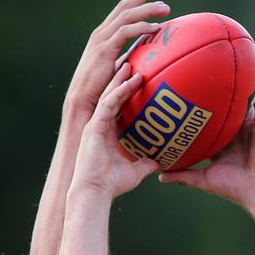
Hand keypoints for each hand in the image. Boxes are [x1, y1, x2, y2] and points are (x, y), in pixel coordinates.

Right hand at [65, 0, 169, 116]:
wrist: (83, 100)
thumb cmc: (99, 90)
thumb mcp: (115, 70)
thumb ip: (126, 59)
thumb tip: (141, 60)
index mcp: (104, 34)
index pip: (122, 9)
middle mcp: (102, 32)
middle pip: (125, 5)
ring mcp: (102, 39)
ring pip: (127, 16)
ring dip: (147, 10)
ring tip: (165, 9)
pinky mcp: (105, 50)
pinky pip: (126, 33)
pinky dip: (141, 28)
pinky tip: (155, 28)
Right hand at [70, 63, 157, 198]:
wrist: (95, 191)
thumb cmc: (112, 184)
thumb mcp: (135, 172)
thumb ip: (146, 164)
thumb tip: (160, 163)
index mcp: (107, 133)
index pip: (118, 107)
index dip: (126, 94)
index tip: (137, 81)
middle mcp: (100, 125)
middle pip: (112, 96)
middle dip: (121, 79)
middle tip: (133, 63)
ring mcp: (96, 123)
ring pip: (109, 95)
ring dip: (120, 79)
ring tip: (131, 63)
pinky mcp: (94, 125)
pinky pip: (108, 103)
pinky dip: (119, 91)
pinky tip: (129, 80)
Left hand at [158, 92, 254, 210]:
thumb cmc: (232, 188)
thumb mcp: (203, 180)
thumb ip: (182, 176)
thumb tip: (158, 177)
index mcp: (222, 148)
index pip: (209, 129)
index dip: (199, 119)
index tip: (185, 107)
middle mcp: (235, 138)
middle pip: (224, 115)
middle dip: (215, 102)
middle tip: (200, 84)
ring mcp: (249, 132)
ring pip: (242, 108)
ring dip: (237, 94)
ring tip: (227, 75)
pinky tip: (250, 86)